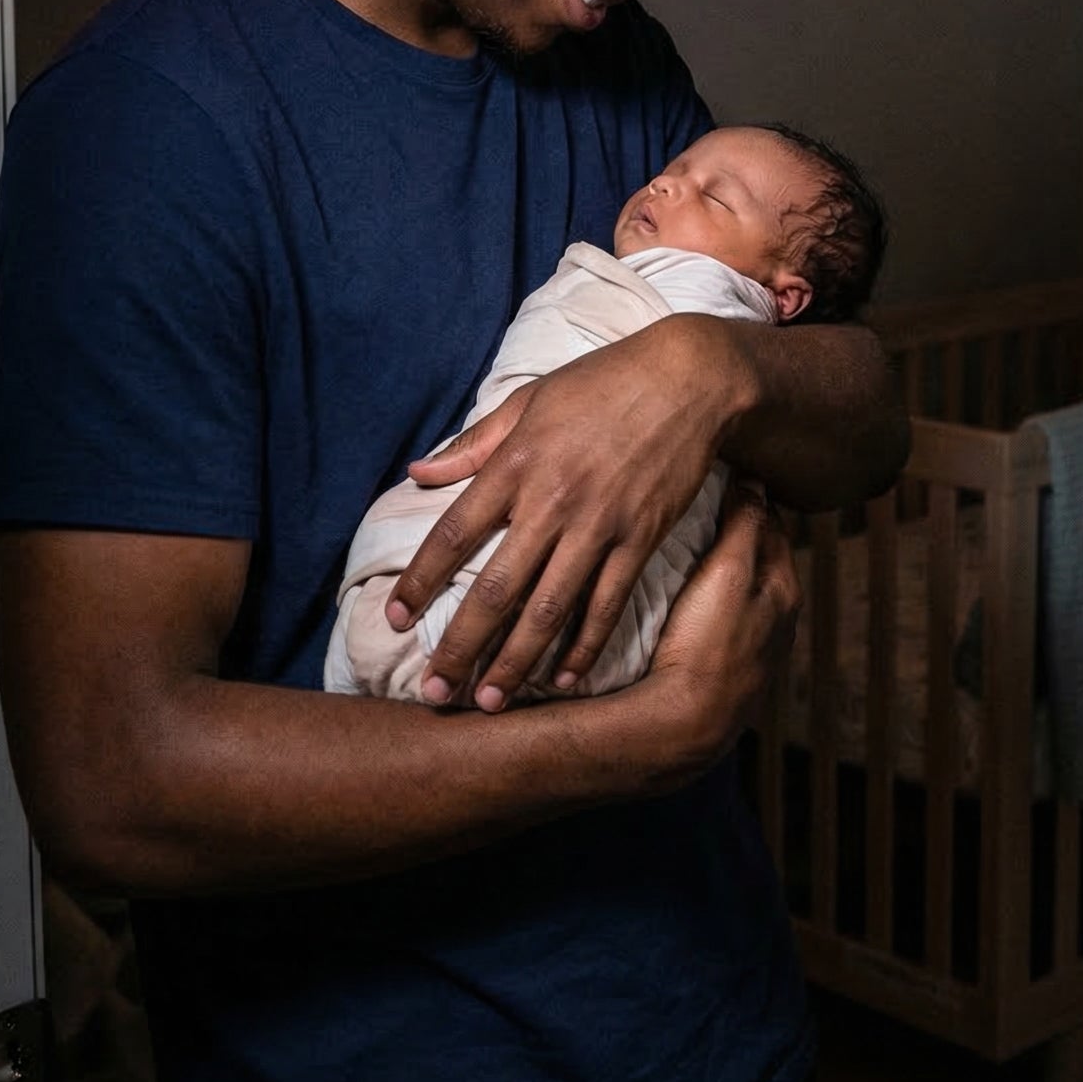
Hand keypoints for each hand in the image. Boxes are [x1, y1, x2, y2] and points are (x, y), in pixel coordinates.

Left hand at [388, 314, 757, 711]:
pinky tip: (565, 680)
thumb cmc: (603, 383)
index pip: (453, 533)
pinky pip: (607, 605)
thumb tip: (418, 472)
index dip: (420, 580)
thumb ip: (473, 443)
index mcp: (516, 463)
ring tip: (490, 702)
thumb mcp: (530, 399)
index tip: (393, 617)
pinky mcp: (641, 539)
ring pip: (548, 609)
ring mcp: (599, 525)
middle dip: (462, 646)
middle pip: (496, 588)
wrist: (688, 379)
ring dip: (516, 662)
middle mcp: (552, 502)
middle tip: (436, 690)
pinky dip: (585, 646)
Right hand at [632, 483, 800, 770]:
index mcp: (785, 589)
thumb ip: (744, 524)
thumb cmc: (706, 644)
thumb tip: (754, 481)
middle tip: (699, 502)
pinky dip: (708, 597)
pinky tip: (681, 595)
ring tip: (686, 542)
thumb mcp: (728, 571)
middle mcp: (777, 619)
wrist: (681, 725)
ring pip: (739, 589)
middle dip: (737, 528)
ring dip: (721, 565)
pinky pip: (719, 618)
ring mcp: (752, 647)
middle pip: (758, 556)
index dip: (747, 496)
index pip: (771, 524)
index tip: (719, 474)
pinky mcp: (723, 668)